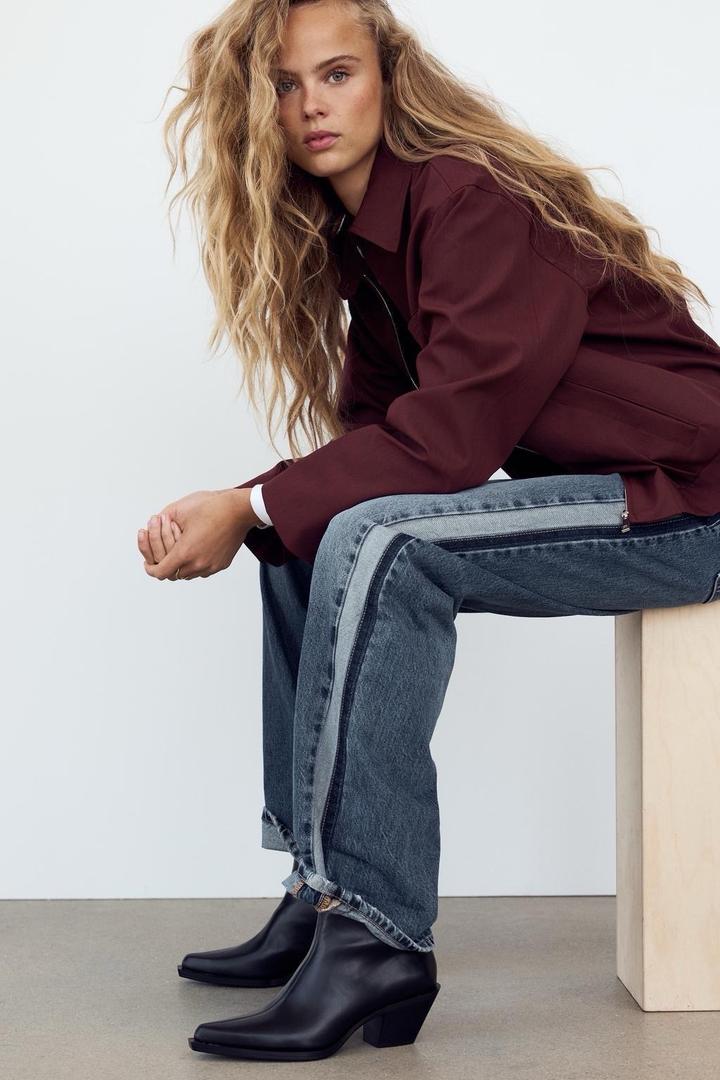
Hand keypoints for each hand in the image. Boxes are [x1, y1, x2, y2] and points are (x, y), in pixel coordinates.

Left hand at [138, 488, 255, 580]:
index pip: (161, 572)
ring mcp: (211, 566)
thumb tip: (151, 529)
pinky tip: (196, 548)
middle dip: (166, 562)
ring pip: (189, 573)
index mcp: (185, 552)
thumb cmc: (211, 506)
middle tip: (163, 551)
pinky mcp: (221, 564)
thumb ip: (161, 523)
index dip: (151, 569)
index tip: (148, 564)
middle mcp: (198, 564)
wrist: (239, 509)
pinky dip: (195, 563)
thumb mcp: (179, 510)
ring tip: (180, 547)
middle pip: (174, 574)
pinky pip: (203, 570)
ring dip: (181, 564)